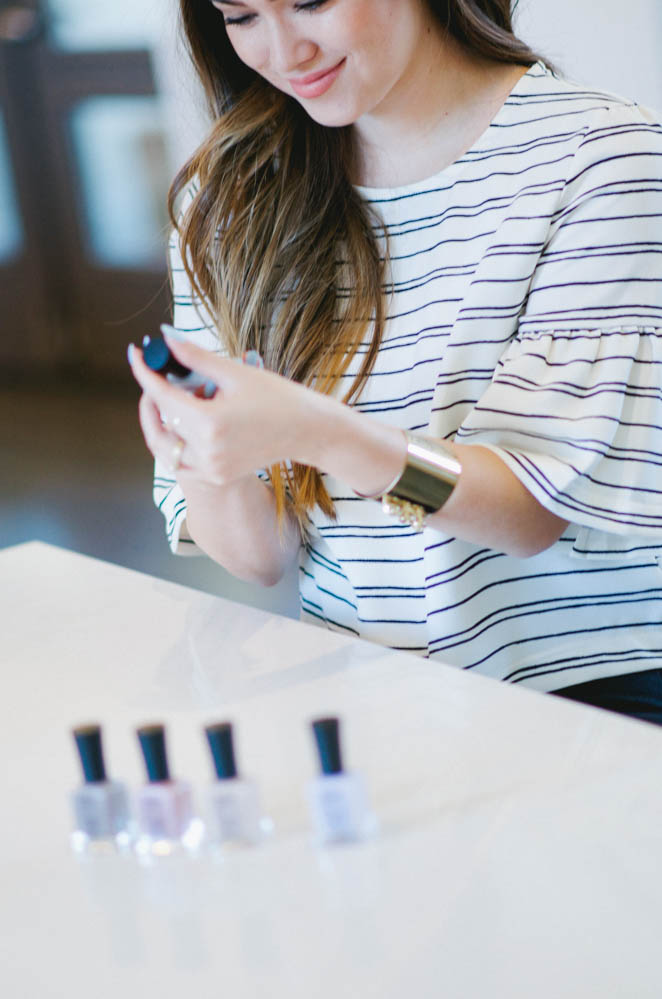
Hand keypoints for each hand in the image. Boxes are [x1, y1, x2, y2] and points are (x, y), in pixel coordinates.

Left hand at [128, 335, 327, 486]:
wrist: (306, 431)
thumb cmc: (277, 398)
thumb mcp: (235, 372)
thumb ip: (195, 357)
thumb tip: (165, 338)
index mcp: (210, 423)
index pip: (162, 395)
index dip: (145, 371)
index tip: (136, 353)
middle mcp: (207, 451)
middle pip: (161, 421)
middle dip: (153, 395)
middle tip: (154, 374)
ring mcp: (211, 469)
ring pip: (167, 446)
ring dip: (162, 422)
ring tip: (171, 396)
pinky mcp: (217, 476)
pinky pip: (182, 462)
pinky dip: (177, 442)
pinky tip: (186, 420)